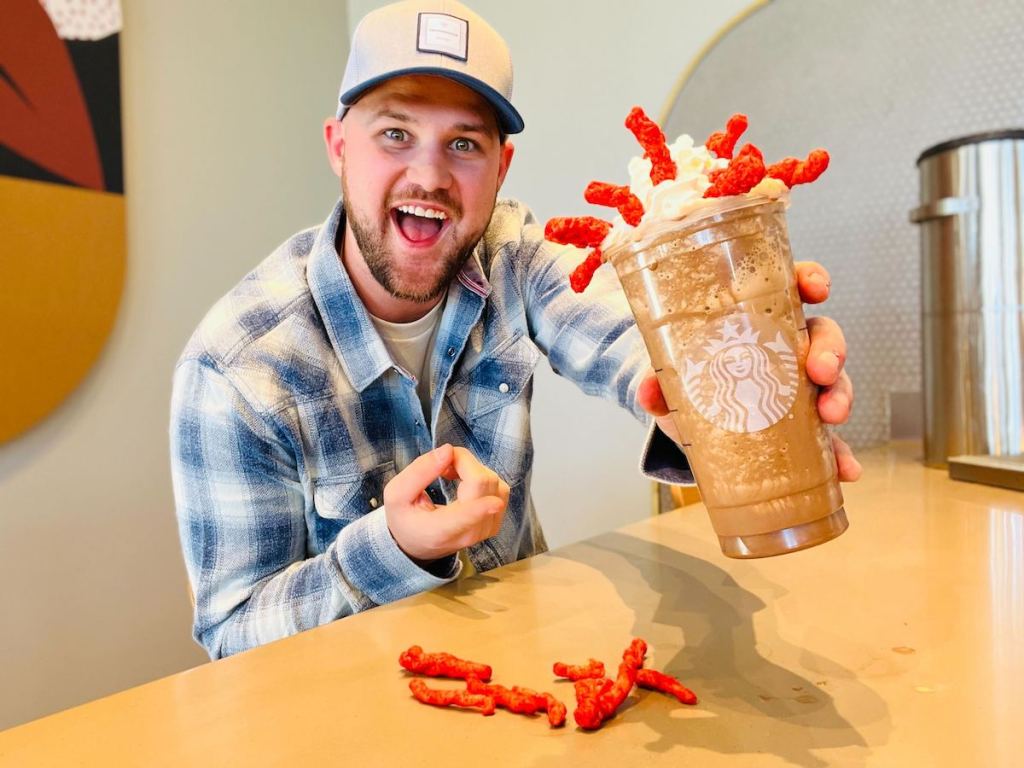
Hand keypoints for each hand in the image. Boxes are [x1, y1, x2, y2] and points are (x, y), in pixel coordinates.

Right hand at [383, 444, 510, 564]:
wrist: (415, 543)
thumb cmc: (405, 517)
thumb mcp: (397, 494)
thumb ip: (420, 471)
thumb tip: (448, 451)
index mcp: (438, 531)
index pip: (464, 519)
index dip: (480, 508)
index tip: (494, 503)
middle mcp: (467, 534)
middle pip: (482, 485)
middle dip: (464, 462)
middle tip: (442, 466)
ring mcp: (484, 530)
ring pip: (495, 484)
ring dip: (474, 469)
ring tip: (450, 474)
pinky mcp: (494, 523)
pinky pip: (500, 489)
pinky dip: (484, 477)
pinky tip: (465, 481)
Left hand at [636, 261, 860, 481]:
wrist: (687, 421)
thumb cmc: (688, 380)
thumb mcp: (671, 377)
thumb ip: (658, 381)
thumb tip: (646, 392)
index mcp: (759, 319)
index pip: (792, 287)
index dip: (810, 280)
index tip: (816, 288)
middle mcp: (788, 348)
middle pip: (823, 335)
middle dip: (830, 350)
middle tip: (820, 371)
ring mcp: (800, 388)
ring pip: (835, 382)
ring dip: (840, 395)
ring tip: (832, 416)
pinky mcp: (803, 428)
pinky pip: (829, 439)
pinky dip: (841, 454)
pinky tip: (847, 469)